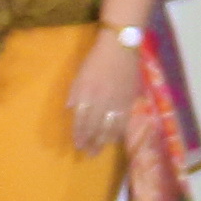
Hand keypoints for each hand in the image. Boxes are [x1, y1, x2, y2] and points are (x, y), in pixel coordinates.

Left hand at [63, 41, 149, 156]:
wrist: (120, 47)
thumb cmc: (96, 59)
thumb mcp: (80, 74)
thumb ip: (75, 93)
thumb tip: (70, 109)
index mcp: (88, 93)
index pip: (82, 119)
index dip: (80, 134)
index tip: (77, 145)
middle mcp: (102, 100)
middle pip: (96, 127)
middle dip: (91, 141)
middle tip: (88, 153)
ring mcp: (117, 101)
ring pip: (110, 127)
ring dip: (104, 140)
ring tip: (99, 150)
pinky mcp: (129, 100)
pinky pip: (124, 120)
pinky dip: (118, 131)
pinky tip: (114, 138)